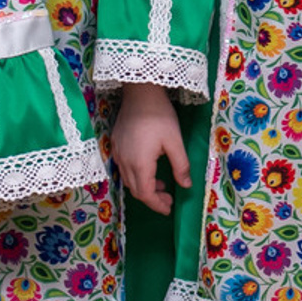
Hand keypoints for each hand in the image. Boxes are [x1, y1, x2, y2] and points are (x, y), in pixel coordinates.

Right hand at [111, 83, 189, 214]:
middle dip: (152, 199)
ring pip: (128, 180)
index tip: (169, 209)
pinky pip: (124, 168)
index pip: (146, 194)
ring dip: (144, 187)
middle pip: (135, 190)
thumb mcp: (175, 142)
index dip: (157, 205)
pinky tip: (148, 168)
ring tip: (161, 184)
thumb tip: (185, 186)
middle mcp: (124, 162)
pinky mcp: (115, 144)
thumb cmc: (160, 116)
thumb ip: (181, 166)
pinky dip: (136, 175)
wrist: (140, 92)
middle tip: (168, 199)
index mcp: (139, 164)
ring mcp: (117, 153)